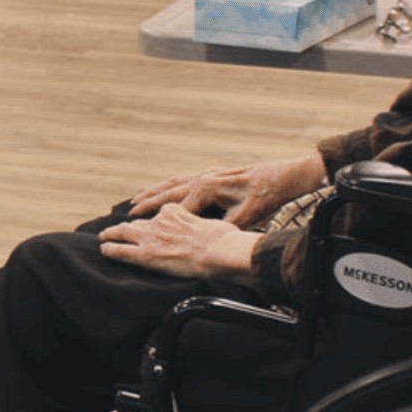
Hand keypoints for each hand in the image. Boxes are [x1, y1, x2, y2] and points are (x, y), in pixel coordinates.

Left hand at [97, 203, 259, 280]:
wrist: (221, 252)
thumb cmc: (227, 242)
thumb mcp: (220, 226)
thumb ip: (213, 228)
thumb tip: (226, 237)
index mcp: (179, 213)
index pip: (162, 214)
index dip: (156, 219)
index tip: (153, 222)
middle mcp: (161, 221)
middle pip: (140, 222)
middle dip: (129, 224)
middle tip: (117, 227)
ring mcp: (152, 237)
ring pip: (125, 231)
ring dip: (112, 233)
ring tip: (104, 236)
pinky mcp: (146, 254)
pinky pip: (121, 250)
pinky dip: (110, 249)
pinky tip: (103, 249)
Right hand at [125, 149, 326, 228]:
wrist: (284, 175)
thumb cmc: (266, 196)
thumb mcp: (246, 216)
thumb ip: (223, 225)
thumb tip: (207, 237)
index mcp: (207, 188)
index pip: (177, 208)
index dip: (157, 219)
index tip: (140, 229)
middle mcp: (202, 178)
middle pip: (168, 193)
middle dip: (146, 202)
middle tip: (127, 212)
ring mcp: (207, 174)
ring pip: (173, 183)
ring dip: (154, 191)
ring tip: (136, 199)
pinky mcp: (213, 173)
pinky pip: (183, 179)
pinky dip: (168, 185)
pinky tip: (163, 189)